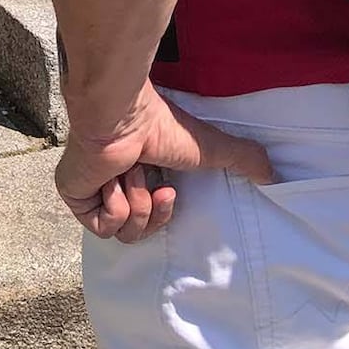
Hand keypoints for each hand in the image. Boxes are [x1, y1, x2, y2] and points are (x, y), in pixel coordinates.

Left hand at [55, 82, 275, 243]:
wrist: (121, 116)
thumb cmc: (160, 126)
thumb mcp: (212, 148)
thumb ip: (243, 160)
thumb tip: (274, 175)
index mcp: (140, 174)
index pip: (153, 219)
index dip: (164, 212)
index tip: (169, 190)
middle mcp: (114, 183)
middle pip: (139, 232)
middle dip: (152, 210)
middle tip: (152, 183)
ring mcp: (91, 190)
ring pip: (122, 232)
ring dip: (136, 203)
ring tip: (132, 173)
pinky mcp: (73, 195)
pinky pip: (101, 227)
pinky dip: (114, 206)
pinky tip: (112, 180)